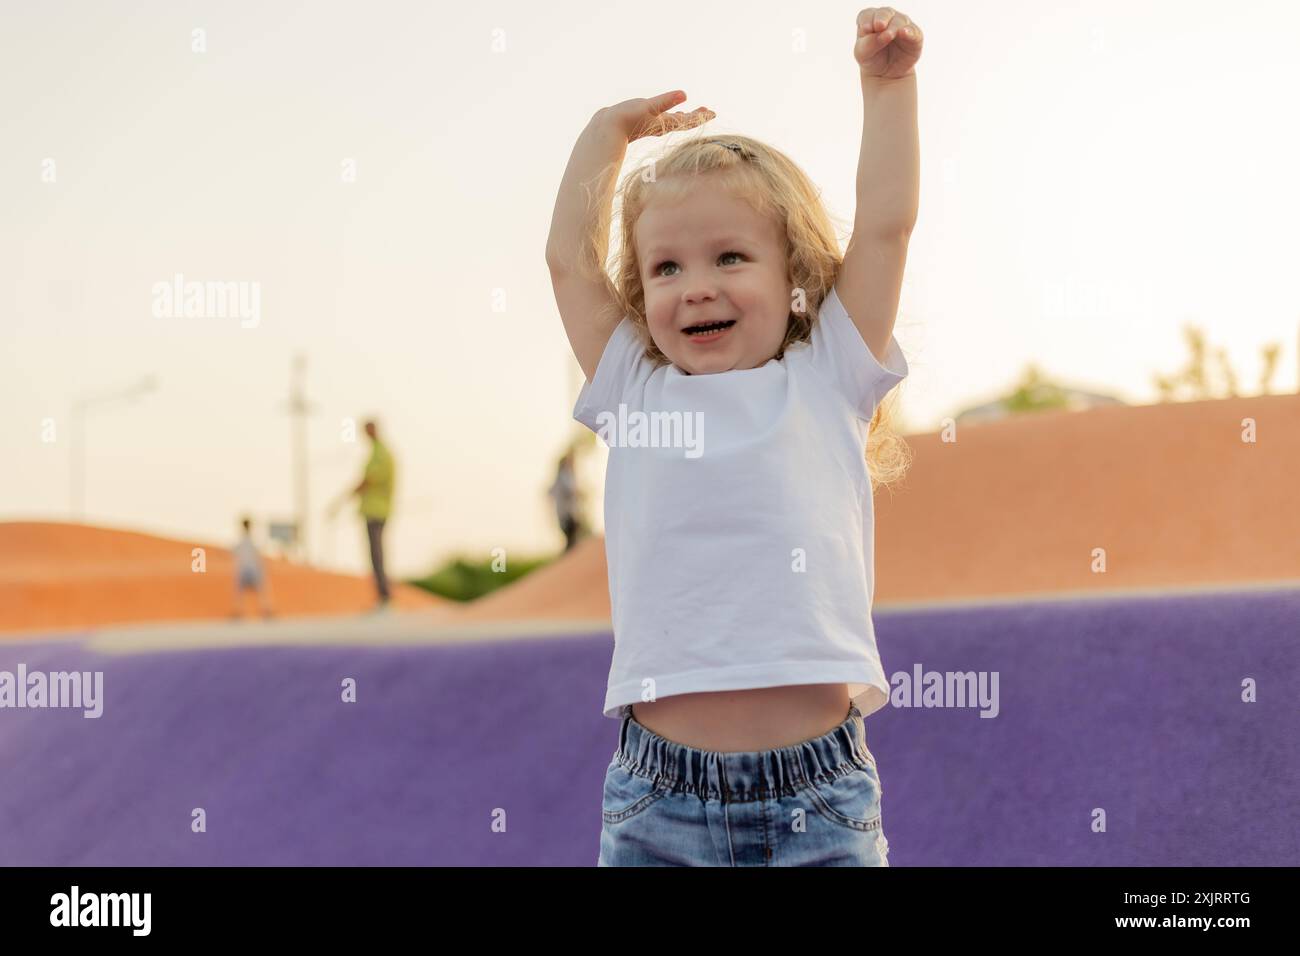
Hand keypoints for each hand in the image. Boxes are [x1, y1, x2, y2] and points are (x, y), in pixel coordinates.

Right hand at [596, 90, 714, 143]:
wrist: (605, 130)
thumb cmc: (626, 119)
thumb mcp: (648, 107)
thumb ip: (666, 101)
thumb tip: (685, 94)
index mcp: (665, 123)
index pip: (688, 120)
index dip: (701, 116)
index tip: (713, 113)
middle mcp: (660, 125)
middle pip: (683, 122)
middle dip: (696, 117)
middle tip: (708, 111)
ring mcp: (652, 124)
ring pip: (672, 121)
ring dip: (683, 117)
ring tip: (692, 112)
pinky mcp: (642, 122)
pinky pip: (660, 119)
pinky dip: (668, 115)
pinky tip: (666, 113)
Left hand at [854, 7, 923, 78]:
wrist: (886, 75)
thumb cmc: (871, 59)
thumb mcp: (863, 54)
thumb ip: (869, 43)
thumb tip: (881, 35)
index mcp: (871, 20)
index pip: (868, 14)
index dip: (867, 19)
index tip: (865, 29)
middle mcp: (888, 19)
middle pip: (885, 13)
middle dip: (882, 18)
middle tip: (879, 26)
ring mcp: (902, 25)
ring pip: (900, 20)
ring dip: (894, 27)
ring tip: (889, 35)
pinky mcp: (914, 36)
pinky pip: (914, 31)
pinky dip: (909, 32)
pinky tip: (904, 33)